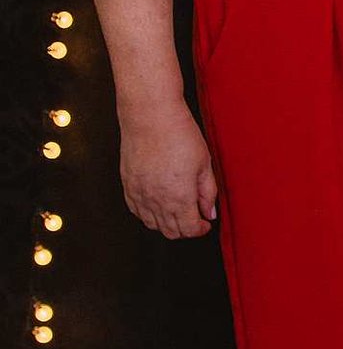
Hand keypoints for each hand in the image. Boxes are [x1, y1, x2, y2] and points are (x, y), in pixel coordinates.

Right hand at [120, 103, 217, 238]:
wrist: (150, 116)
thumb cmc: (179, 135)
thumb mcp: (204, 164)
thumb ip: (207, 192)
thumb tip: (209, 212)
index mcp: (179, 198)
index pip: (189, 229)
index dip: (199, 229)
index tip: (205, 223)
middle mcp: (157, 201)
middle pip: (171, 231)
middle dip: (185, 229)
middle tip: (194, 218)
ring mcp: (139, 194)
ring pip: (152, 225)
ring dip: (167, 224)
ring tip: (178, 212)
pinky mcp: (127, 185)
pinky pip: (136, 211)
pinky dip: (148, 215)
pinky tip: (157, 206)